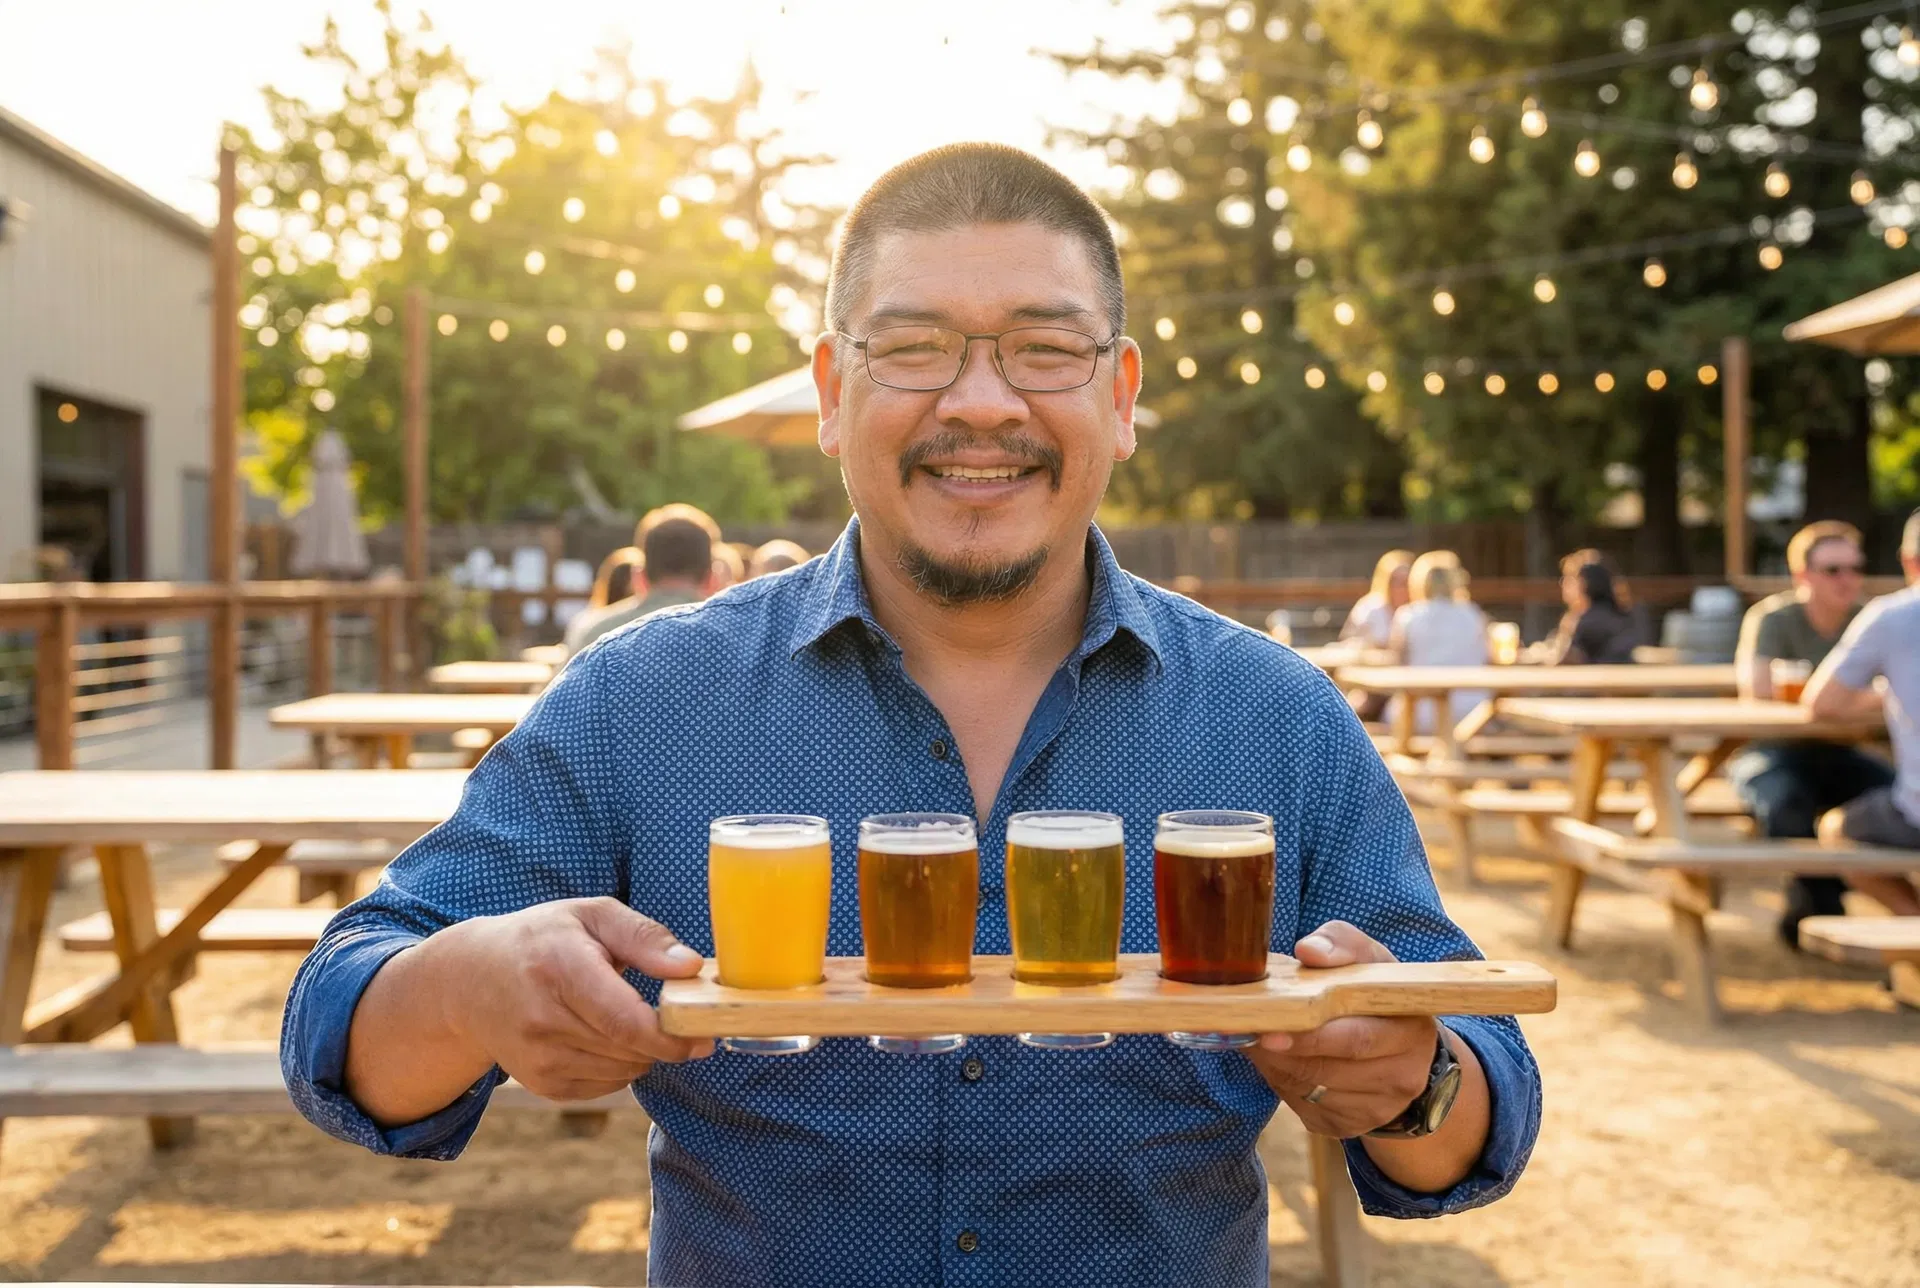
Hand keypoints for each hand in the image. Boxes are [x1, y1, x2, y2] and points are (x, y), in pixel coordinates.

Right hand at [436, 896, 712, 1100]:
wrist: (470, 980)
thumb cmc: (543, 939)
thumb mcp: (592, 915)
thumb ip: (645, 937)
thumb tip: (691, 967)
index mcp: (560, 968)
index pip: (623, 1021)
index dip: (669, 1036)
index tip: (701, 1035)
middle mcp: (542, 1019)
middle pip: (628, 1050)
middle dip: (667, 1042)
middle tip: (686, 1023)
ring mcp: (536, 1058)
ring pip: (622, 1072)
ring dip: (644, 1053)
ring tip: (634, 1019)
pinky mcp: (540, 1083)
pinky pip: (605, 1086)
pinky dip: (621, 1067)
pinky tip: (607, 1037)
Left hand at [1244, 921, 1437, 1137]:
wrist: (1403, 1053)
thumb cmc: (1376, 996)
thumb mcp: (1369, 959)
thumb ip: (1341, 944)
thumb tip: (1309, 950)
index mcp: (1411, 1033)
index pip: (1357, 1039)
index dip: (1311, 1037)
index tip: (1273, 1028)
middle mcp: (1401, 1079)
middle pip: (1328, 1070)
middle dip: (1283, 1052)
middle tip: (1250, 1032)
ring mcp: (1375, 1110)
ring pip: (1309, 1091)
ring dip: (1275, 1065)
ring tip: (1259, 1037)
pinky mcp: (1348, 1128)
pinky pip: (1303, 1107)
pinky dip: (1280, 1082)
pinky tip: (1277, 1059)